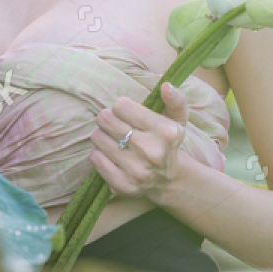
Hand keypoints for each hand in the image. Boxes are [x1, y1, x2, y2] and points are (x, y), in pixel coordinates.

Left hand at [90, 83, 190, 203]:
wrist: (168, 178)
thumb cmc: (167, 141)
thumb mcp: (177, 118)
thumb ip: (175, 99)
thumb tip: (166, 86)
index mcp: (165, 131)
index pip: (121, 106)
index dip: (121, 107)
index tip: (126, 113)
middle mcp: (151, 151)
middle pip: (106, 120)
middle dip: (108, 119)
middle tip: (115, 125)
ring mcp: (137, 170)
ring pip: (98, 138)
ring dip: (102, 135)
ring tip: (113, 139)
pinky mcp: (124, 185)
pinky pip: (96, 159)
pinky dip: (98, 153)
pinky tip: (110, 153)